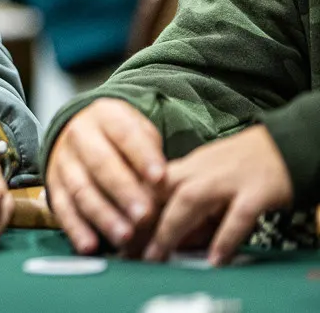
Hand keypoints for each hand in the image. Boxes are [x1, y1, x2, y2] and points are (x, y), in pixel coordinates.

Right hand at [45, 98, 165, 254]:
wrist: (78, 131)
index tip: (161, 179)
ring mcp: (63, 161)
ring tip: (125, 236)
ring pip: (81, 188)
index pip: (125, 134)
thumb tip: (163, 187)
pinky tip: (90, 245)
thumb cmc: (120, 138)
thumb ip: (150, 155)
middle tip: (144, 215)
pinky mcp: (52, 185)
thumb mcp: (139, 131)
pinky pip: (62, 207)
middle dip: (123, 190)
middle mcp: (79, 136)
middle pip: (100, 163)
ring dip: (103, 214)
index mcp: (106, 117)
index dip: (143, 157)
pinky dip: (75, 228)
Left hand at [143, 124, 292, 265]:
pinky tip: (215, 258)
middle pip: (161, 191)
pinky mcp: (257, 190)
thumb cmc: (241, 167)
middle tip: (128, 250)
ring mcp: (228, 178)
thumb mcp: (207, 180)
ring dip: (170, 229)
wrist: (286, 145)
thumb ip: (188, 205)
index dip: (130, 210)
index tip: (117, 234)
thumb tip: (168, 237)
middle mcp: (201, 169)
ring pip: (190, 200)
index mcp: (186, 166)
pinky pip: (238, 215)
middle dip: (141, 221)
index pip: (149, 186)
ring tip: (157, 256)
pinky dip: (225, 237)